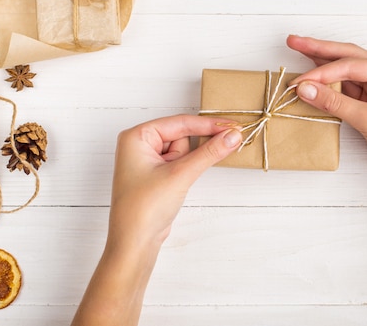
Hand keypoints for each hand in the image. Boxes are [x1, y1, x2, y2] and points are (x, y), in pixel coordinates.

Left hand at [72, 115, 241, 325]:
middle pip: (182, 135)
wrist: (134, 243)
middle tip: (221, 147)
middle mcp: (139, 145)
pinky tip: (185, 181)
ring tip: (179, 182)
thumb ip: (209, 152)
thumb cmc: (143, 208)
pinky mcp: (157, 175)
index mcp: (136, 136)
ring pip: (183, 150)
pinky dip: (189, 168)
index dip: (208, 124)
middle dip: (197, 147)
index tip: (232, 126)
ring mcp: (147, 161)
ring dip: (190, 162)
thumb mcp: (181, 174)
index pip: (179, 123)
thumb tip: (232, 136)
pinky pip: (180, 163)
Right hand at [288, 35, 366, 185]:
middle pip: (347, 57)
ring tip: (300, 51)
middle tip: (295, 41)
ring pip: (345, 73)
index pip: (350, 65)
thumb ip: (335, 102)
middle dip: (320, 50)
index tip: (300, 81)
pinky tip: (314, 81)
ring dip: (323, 67)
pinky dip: (329, 87)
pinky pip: (347, 90)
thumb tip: (305, 88)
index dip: (322, 72)